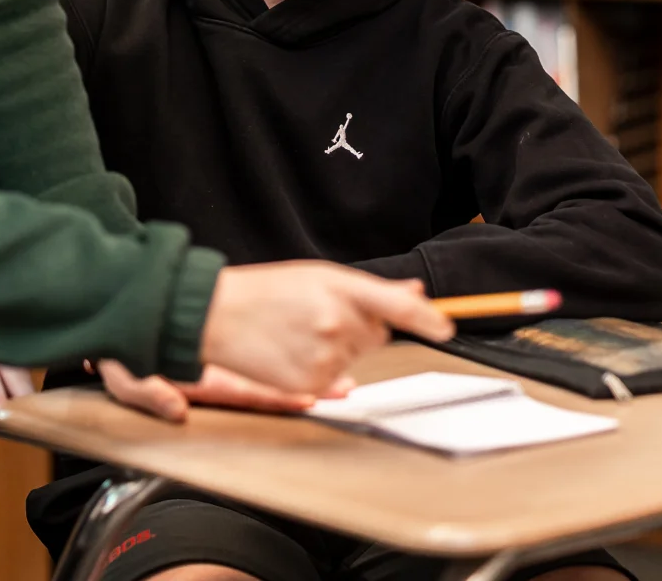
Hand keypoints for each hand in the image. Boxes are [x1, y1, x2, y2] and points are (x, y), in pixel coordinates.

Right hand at [91, 359, 331, 422]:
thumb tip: (173, 408)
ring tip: (344, 382)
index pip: (247, 395)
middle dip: (309, 390)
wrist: (125, 322)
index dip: (279, 399)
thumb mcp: (128, 373)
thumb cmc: (126, 353)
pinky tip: (318, 360)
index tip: (308, 400)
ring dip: (310, 377)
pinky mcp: (231, 351)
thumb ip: (147, 392)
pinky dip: (294, 359)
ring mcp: (228, 367)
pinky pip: (267, 358)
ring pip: (275, 376)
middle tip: (345, 390)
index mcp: (203, 384)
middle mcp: (221, 379)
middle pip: (271, 390)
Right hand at [197, 261, 453, 394]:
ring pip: (357, 359)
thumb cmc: (266, 292)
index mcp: (340, 288)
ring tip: (300, 333)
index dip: (428, 318)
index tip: (445, 327)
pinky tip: (294, 353)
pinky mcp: (312, 385)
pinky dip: (322, 372)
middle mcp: (338, 323)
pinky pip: (336, 382)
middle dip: (359, 327)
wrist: (217, 315)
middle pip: (378, 334)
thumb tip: (415, 291)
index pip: (399, 306)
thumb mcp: (318, 276)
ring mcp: (326, 357)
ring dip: (339, 350)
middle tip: (320, 315)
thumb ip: (370, 289)